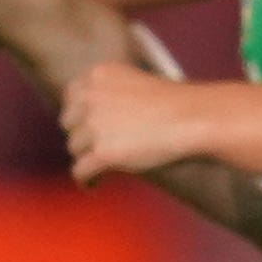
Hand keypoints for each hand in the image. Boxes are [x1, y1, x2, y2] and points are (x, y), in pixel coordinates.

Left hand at [61, 61, 209, 183]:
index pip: (71, 96)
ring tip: (98, 168)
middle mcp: (90, 96)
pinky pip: (80, 171)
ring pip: (74, 148)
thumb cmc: (176, 104)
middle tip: (95, 148)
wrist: (194, 118)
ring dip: (86, 158)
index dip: (78, 114)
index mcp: (99, 75)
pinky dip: (86, 180)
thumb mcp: (136, 84)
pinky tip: (93, 185)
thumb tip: (93, 122)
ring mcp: (94, 125)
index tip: (86, 127)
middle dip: (81, 135)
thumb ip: (111, 95)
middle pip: (68, 123)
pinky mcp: (102, 152)